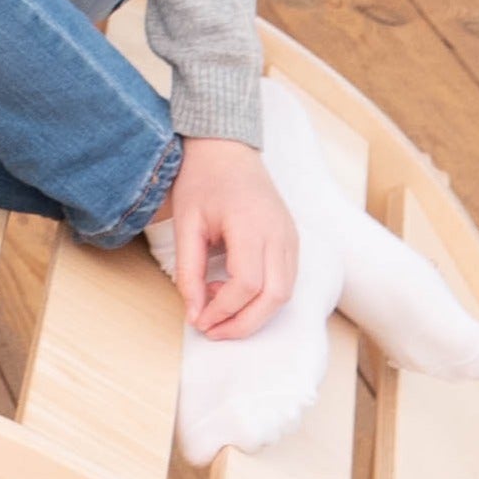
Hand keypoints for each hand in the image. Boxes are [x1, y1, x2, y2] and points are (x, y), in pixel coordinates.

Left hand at [157, 135, 297, 339]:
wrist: (226, 147)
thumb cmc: (202, 179)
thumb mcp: (186, 222)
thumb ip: (189, 269)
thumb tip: (193, 312)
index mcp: (251, 225)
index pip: (247, 284)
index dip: (224, 310)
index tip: (199, 321)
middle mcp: (279, 235)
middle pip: (274, 297)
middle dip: (244, 323)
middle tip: (212, 331)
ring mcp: (291, 238)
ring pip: (284, 294)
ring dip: (254, 314)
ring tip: (217, 310)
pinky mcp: (292, 240)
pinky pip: (285, 280)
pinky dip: (262, 297)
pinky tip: (232, 292)